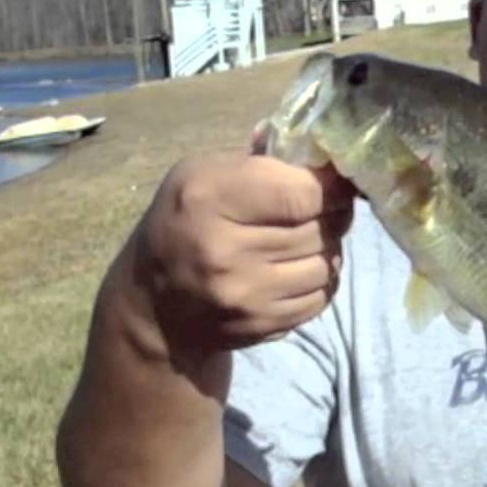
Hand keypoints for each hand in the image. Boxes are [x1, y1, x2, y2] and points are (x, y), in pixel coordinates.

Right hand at [135, 150, 354, 354]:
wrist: (153, 299)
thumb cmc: (185, 219)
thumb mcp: (204, 173)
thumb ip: (262, 162)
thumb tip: (326, 161)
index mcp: (209, 197)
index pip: (302, 193)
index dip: (330, 188)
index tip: (333, 185)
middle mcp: (224, 250)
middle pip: (317, 230)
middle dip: (331, 217)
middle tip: (326, 211)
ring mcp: (243, 294)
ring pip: (324, 267)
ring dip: (327, 251)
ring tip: (311, 241)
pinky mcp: (258, 324)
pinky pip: (317, 300)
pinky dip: (319, 283)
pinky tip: (300, 271)